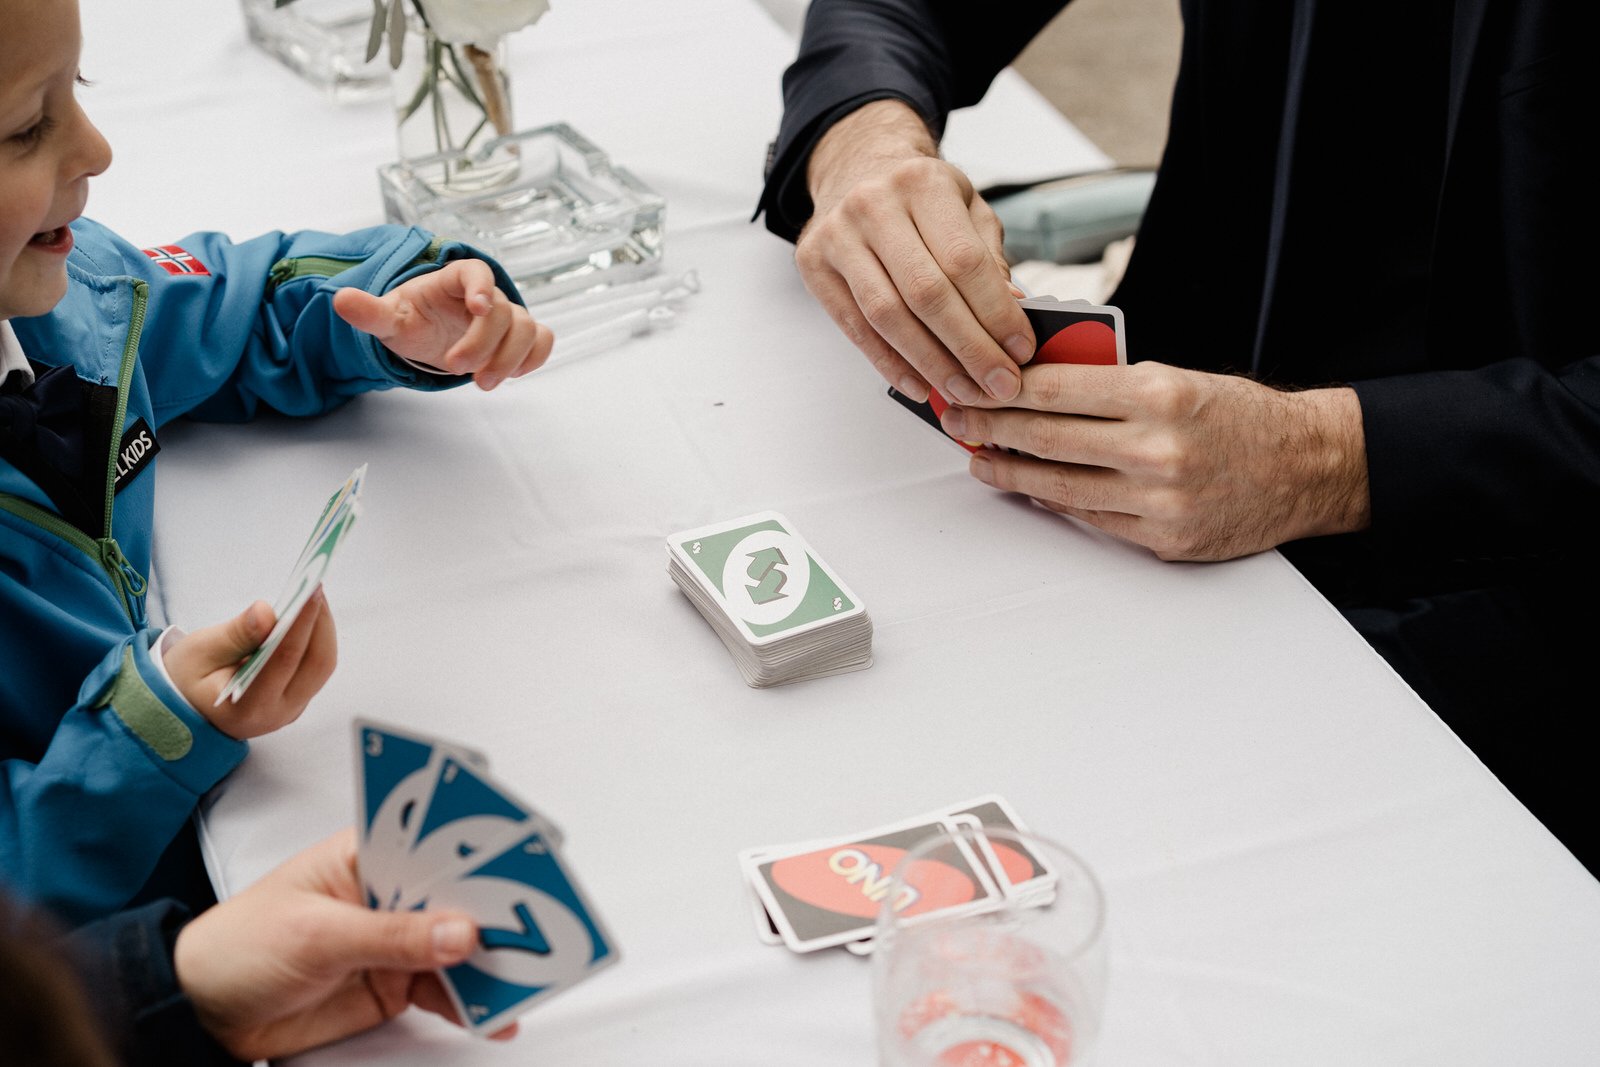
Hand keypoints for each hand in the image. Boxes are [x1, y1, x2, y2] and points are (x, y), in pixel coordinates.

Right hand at [164, 592, 335, 739]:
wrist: (185, 708)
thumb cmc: (186, 678)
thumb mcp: (198, 653)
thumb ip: (234, 635)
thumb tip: (267, 612)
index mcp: (248, 708)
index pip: (284, 660)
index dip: (302, 622)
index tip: (311, 588)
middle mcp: (278, 713)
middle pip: (317, 664)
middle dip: (320, 621)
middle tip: (316, 583)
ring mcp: (292, 708)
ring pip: (322, 665)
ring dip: (321, 626)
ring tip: (313, 591)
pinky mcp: (297, 697)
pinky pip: (315, 665)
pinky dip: (315, 636)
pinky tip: (307, 611)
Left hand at [174, 830, 516, 1061]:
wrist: (202, 1014)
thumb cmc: (237, 947)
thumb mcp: (315, 934)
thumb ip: (391, 936)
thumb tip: (460, 932)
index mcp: (368, 852)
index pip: (436, 839)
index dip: (480, 845)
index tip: (522, 855)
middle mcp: (390, 890)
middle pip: (460, 894)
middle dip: (500, 908)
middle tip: (541, 922)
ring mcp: (397, 939)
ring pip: (462, 946)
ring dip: (495, 961)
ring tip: (530, 975)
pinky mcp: (396, 983)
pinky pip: (449, 991)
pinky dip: (476, 1003)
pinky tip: (499, 1012)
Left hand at [333, 259, 553, 390]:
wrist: (430, 334)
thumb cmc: (412, 320)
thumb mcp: (389, 319)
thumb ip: (369, 312)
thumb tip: (339, 299)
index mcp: (454, 280)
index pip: (476, 272)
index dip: (481, 286)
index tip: (477, 306)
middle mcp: (486, 295)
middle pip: (502, 312)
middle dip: (484, 344)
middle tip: (458, 370)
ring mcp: (506, 316)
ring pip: (527, 328)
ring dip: (510, 358)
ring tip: (483, 383)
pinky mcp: (518, 337)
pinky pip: (542, 339)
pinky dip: (535, 357)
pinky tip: (515, 374)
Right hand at [795, 100, 1033, 406]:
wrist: (855, 167)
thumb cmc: (918, 195)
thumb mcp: (965, 207)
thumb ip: (988, 257)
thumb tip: (1013, 312)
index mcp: (923, 184)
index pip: (964, 261)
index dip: (996, 314)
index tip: (1019, 351)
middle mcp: (874, 205)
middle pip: (926, 294)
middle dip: (969, 349)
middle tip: (997, 385)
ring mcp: (838, 236)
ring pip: (888, 316)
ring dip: (930, 364)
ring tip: (963, 392)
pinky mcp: (814, 265)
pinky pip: (855, 328)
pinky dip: (890, 363)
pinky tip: (920, 384)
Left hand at [938, 362, 1370, 560]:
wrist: (1305, 467)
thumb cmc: (1239, 416)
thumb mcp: (1177, 377)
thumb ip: (1110, 382)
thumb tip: (1034, 385)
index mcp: (1159, 394)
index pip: (1056, 388)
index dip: (1002, 390)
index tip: (971, 386)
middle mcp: (1156, 448)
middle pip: (1046, 438)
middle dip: (991, 429)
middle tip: (958, 422)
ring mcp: (1158, 500)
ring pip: (1059, 486)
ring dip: (1010, 473)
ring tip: (980, 460)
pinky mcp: (1162, 539)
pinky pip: (1089, 519)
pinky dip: (1054, 501)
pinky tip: (1030, 489)